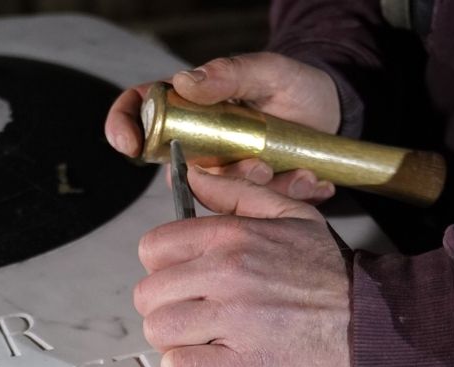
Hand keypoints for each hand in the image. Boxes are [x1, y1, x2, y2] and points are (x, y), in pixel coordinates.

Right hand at [105, 52, 340, 201]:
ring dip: (258, 190)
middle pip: (178, 171)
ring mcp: (220, 173)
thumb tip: (186, 81)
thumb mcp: (268, 71)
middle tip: (260, 165)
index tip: (129, 143)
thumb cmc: (293, 87)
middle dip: (221, 178)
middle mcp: (197, 144)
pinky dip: (284, 197)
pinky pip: (252, 209)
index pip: (137, 111)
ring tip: (296, 172)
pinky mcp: (245, 195)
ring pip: (218, 197)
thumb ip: (229, 73)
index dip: (122, 126)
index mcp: (188, 107)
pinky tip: (308, 181)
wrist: (330, 114)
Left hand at [133, 170, 351, 366]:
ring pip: (160, 332)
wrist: (381, 325)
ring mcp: (235, 322)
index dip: (164, 269)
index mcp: (233, 237)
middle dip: (168, 308)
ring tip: (208, 343)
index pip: (154, 248)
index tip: (185, 283)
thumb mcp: (292, 216)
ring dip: (177, 343)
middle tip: (198, 318)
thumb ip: (235, 194)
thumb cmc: (334, 278)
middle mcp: (229, 274)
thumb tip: (192, 178)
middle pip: (149, 294)